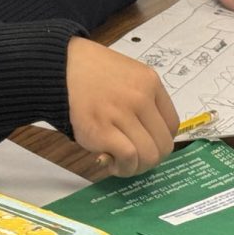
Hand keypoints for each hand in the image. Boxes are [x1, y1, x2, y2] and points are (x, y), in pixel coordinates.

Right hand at [66, 37, 177, 176]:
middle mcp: (141, 98)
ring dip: (137, 167)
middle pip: (164, 145)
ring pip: (149, 156)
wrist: (61, 66)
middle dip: (151, 158)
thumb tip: (147, 137)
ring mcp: (122, 114)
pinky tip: (112, 162)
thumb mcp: (128, 74)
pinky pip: (128, 158)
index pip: (172, 125)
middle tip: (134, 158)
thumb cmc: (92, 71)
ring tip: (121, 162)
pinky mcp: (103, 131)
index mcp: (150, 82)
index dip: (160, 140)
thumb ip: (143, 101)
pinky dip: (123, 168)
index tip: (146, 143)